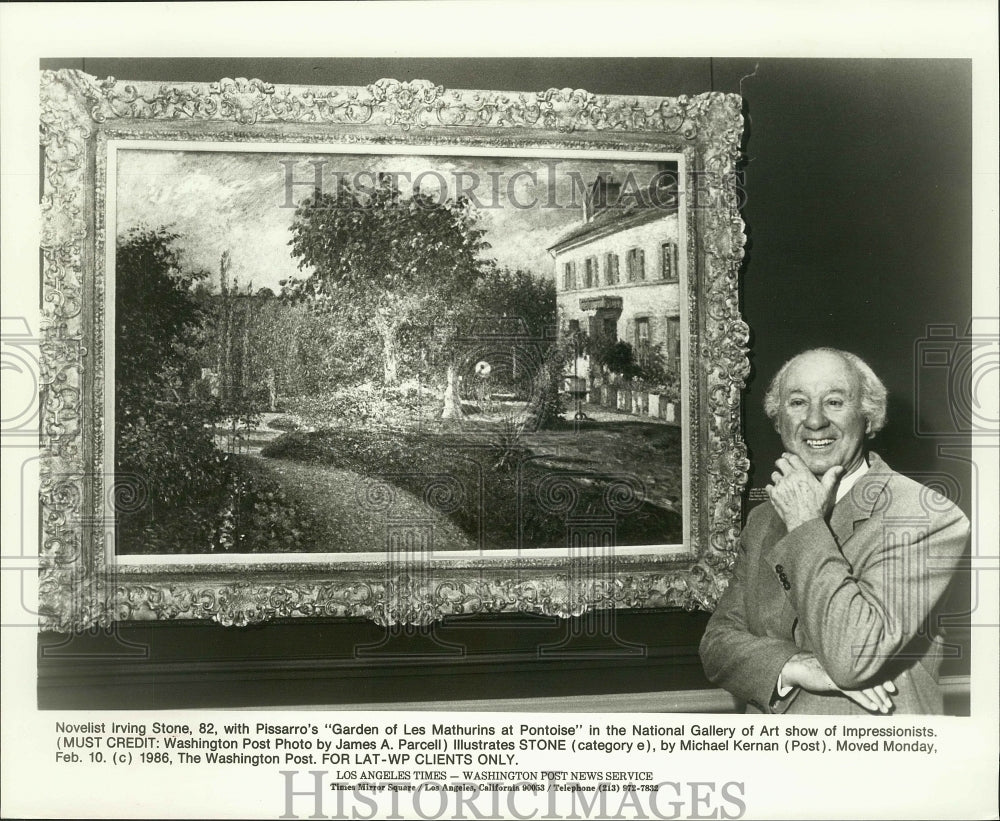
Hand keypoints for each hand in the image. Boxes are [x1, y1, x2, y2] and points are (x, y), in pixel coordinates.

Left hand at [765, 453, 842, 530]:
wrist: (805, 522)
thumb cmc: (816, 507)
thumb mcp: (827, 491)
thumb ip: (831, 477)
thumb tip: (839, 467)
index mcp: (803, 474)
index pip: (792, 458)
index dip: (788, 456)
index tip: (786, 456)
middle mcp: (790, 477)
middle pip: (780, 462)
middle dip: (780, 462)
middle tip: (781, 465)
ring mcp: (780, 485)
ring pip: (774, 475)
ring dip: (777, 476)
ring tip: (781, 481)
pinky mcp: (774, 494)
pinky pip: (768, 487)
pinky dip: (771, 488)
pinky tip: (777, 491)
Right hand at [780, 652, 895, 713]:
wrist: (797, 666)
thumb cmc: (815, 669)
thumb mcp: (833, 670)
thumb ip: (845, 674)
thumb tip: (861, 682)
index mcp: (848, 661)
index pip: (869, 669)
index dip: (882, 679)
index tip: (892, 689)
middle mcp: (846, 664)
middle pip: (869, 678)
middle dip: (882, 693)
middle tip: (890, 705)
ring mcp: (840, 671)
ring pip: (864, 686)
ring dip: (877, 698)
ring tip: (885, 709)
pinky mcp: (832, 679)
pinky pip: (852, 691)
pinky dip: (865, 700)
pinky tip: (873, 707)